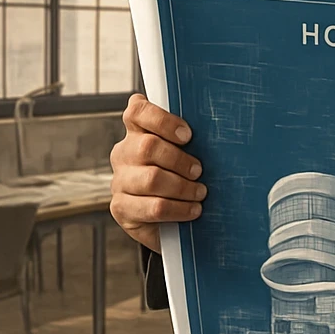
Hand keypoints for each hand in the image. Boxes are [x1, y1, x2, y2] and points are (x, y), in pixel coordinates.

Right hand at [110, 93, 204, 250]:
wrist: (166, 221)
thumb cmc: (180, 178)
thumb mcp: (184, 153)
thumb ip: (187, 138)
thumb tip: (214, 129)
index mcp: (137, 132)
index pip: (137, 112)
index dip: (163, 120)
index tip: (187, 135)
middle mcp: (124, 154)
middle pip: (148, 146)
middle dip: (181, 160)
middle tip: (198, 170)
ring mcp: (120, 181)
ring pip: (152, 178)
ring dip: (183, 187)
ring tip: (199, 192)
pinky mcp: (122, 208)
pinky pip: (154, 207)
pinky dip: (180, 209)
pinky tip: (192, 209)